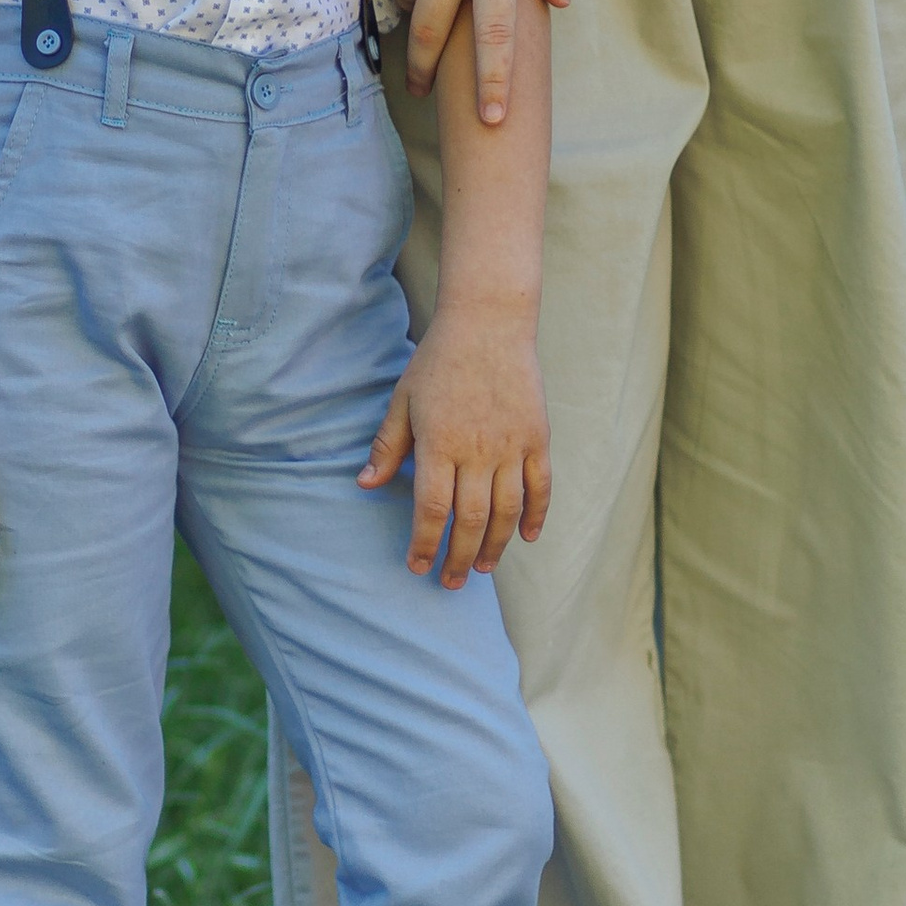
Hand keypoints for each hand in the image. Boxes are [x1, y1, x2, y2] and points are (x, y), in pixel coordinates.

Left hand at [359, 299, 552, 588]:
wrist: (489, 322)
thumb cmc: (439, 360)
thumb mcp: (403, 399)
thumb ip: (388, 446)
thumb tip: (365, 485)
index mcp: (440, 443)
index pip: (432, 509)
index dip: (424, 544)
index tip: (416, 566)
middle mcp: (478, 450)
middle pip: (470, 520)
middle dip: (458, 558)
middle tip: (450, 583)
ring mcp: (512, 445)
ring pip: (507, 512)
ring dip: (495, 546)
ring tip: (482, 568)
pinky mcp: (538, 437)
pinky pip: (541, 487)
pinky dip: (536, 516)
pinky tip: (527, 538)